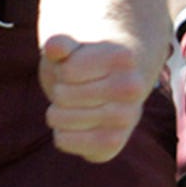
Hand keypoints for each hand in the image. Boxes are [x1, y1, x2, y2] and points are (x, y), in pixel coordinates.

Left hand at [40, 33, 150, 161]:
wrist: (113, 84)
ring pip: (59, 119)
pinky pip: (63, 141)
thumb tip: (53, 47)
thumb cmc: (84, 60)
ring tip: (76, 104)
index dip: (61, 68)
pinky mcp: (114, 143)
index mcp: (123, 58)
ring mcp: (126, 119)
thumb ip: (60, 43)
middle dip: (59, 89)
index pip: (66, 71)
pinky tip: (76, 124)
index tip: (76, 67)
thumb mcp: (72, 47)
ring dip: (57, 111)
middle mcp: (132, 89)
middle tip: (76, 87)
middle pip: (61, 95)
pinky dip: (60, 133)